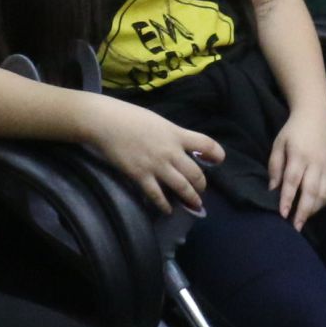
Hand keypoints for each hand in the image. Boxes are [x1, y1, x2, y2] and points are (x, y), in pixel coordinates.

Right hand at [85, 98, 222, 211]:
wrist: (106, 122)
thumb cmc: (130, 117)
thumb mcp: (158, 121)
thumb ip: (171, 134)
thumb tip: (178, 145)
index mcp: (176, 134)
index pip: (206, 144)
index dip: (216, 153)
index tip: (219, 160)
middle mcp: (171, 151)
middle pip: (195, 173)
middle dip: (201, 184)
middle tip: (201, 190)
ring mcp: (156, 165)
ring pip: (181, 187)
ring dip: (190, 198)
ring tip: (194, 204)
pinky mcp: (140, 176)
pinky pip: (157, 195)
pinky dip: (164, 205)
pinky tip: (168, 210)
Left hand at [266, 105, 325, 226]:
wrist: (317, 116)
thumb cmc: (293, 131)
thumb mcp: (278, 144)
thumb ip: (275, 166)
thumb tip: (272, 189)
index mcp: (299, 154)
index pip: (293, 180)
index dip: (288, 198)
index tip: (282, 214)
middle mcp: (315, 162)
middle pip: (311, 190)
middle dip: (303, 211)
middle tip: (295, 227)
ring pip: (323, 193)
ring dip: (313, 210)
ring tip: (303, 221)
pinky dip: (322, 202)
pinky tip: (313, 210)